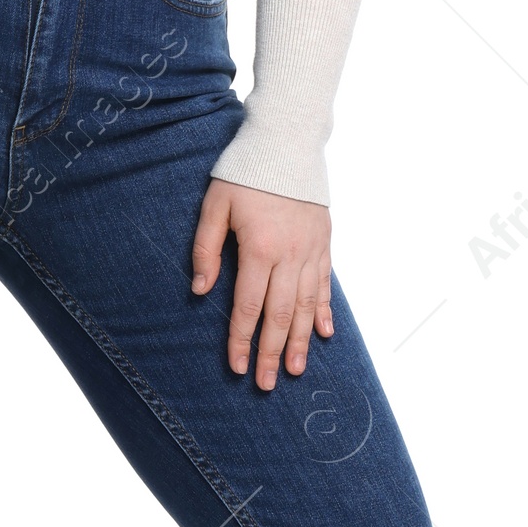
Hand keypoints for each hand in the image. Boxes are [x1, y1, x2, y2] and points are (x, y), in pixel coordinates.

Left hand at [191, 179, 333, 389]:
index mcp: (260, 249)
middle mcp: (290, 255)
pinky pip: (325, 284)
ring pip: (306, 306)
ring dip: (300, 341)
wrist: (286, 142)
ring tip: (296, 370)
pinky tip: (323, 334)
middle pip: (280, 315)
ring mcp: (311, 250)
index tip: (238, 367)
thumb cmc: (244, 173)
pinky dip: (324, 311)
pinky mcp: (324, 242)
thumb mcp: (215, 206)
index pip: (249, 307)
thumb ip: (206, 249)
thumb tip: (202, 290)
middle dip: (272, 353)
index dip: (241, 340)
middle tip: (267, 383)